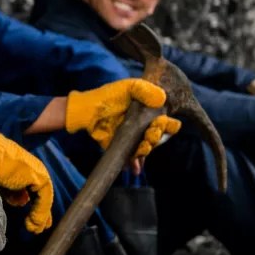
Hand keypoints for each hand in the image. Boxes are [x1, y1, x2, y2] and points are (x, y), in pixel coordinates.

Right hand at [0, 128, 52, 233]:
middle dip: (39, 212)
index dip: (32, 207)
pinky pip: (43, 199)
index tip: (31, 221)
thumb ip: (10, 192)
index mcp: (22, 169)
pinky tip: (35, 224)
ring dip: (39, 216)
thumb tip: (20, 203)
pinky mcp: (39, 178)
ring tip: (34, 230)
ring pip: (42, 198)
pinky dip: (40, 213)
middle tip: (37, 228)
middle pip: (39, 195)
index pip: (31, 191)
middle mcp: (31, 169)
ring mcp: (37, 172)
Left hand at [65, 79, 180, 162]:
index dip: (167, 125)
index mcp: (149, 114)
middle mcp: (144, 127)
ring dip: (145, 152)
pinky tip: (132, 167)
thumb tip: (161, 99)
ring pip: (145, 149)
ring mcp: (133, 139)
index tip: (160, 122)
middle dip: (155, 138)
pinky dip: (133, 163)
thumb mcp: (128, 87)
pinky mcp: (122, 148)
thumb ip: (144, 89)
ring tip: (140, 151)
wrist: (87, 110)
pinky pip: (131, 158)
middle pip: (157, 138)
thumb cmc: (108, 96)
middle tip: (149, 136)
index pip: (166, 123)